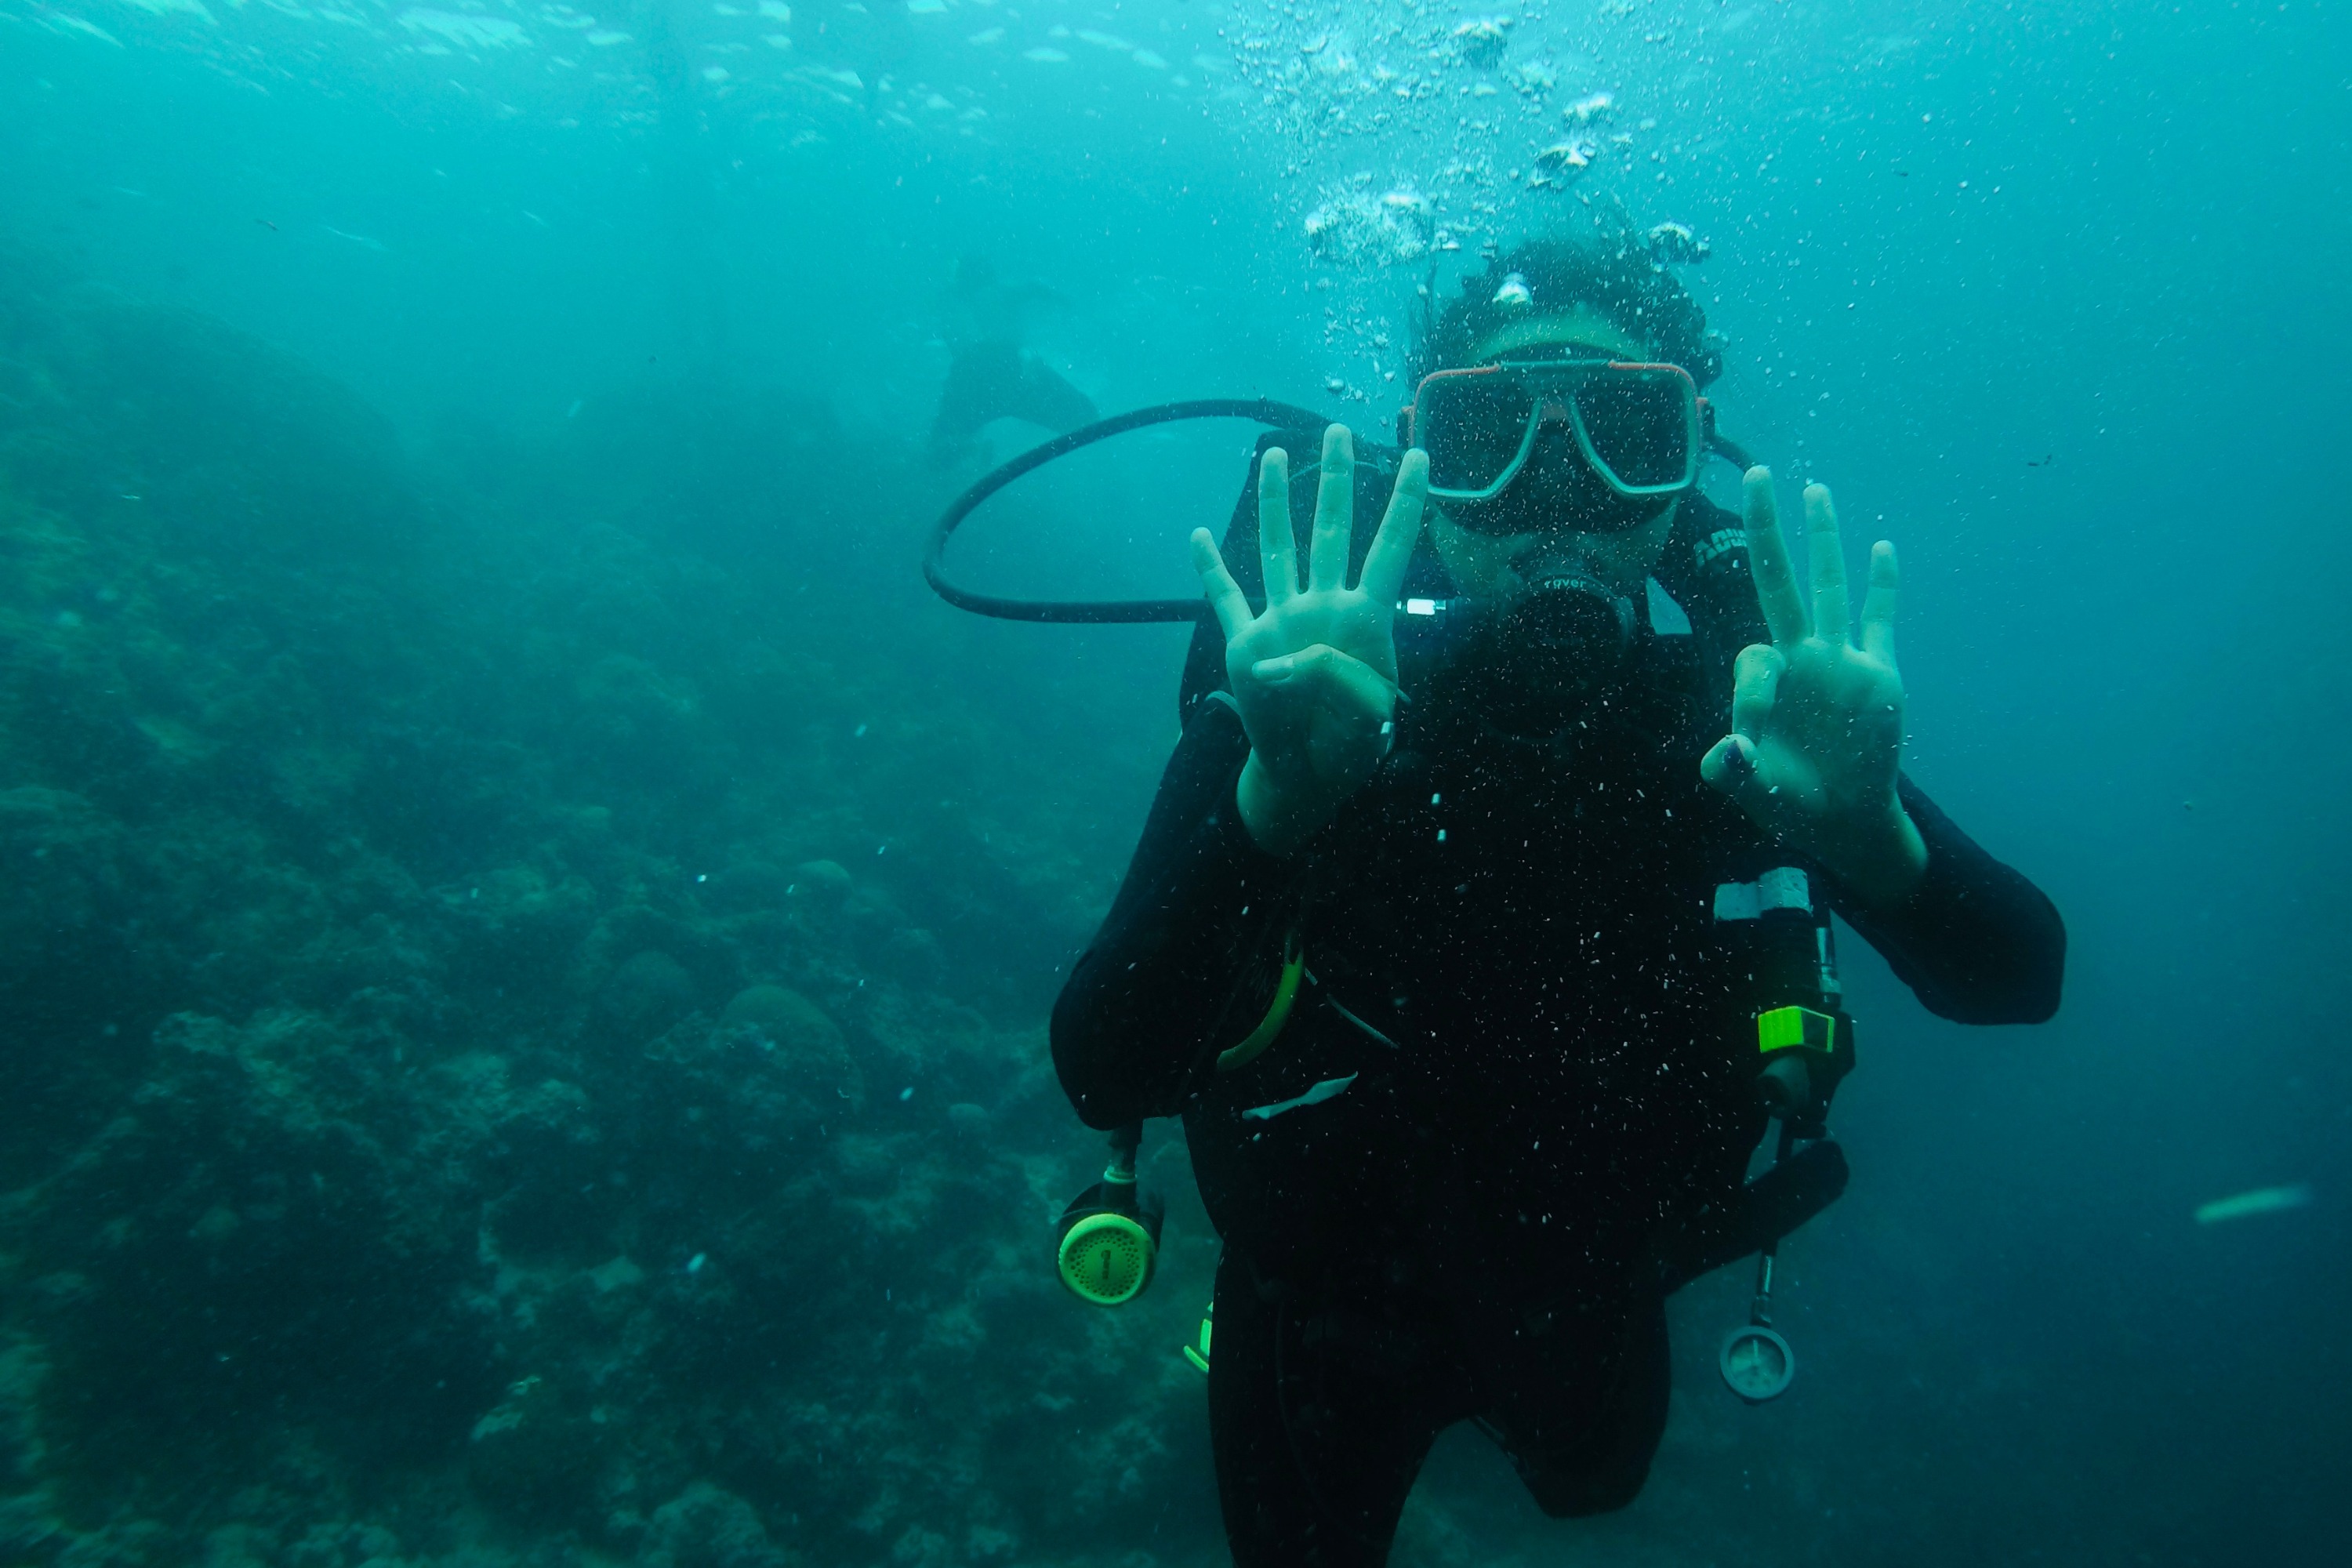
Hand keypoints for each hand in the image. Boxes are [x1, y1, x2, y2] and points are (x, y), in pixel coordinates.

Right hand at [1193, 425, 1428, 855]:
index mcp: (1364, 618)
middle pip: (1332, 530)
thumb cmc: (1351, 744)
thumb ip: (1334, 675)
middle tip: (1338, 431)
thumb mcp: (1366, 712)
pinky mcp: (1248, 643)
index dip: (1407, 503)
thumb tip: (1282, 659)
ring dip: (1274, 502)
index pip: (1391, 548)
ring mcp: (1284, 620)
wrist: (1308, 772)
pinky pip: (1226, 599)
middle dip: (1336, 480)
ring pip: (1280, 549)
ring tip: (1273, 455)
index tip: (1422, 456)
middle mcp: (1323, 606)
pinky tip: (1199, 537)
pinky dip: (1210, 569)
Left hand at [1700, 468, 1927, 908]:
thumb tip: (1729, 750)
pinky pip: (1879, 619)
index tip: (1750, 743)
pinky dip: (1882, 584)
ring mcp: (1839, 660)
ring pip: (1829, 584)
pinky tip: (1882, 546)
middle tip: (1755, 471)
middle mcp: (1799, 657)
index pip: (1751, 660)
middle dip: (1765, 528)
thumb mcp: (1753, 791)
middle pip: (1778, 579)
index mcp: (1763, 681)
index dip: (1750, 697)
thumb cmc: (1790, 801)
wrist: (1842, 818)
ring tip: (1813, 487)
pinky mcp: (1878, 673)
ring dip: (1823, 536)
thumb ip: (1734, 771)